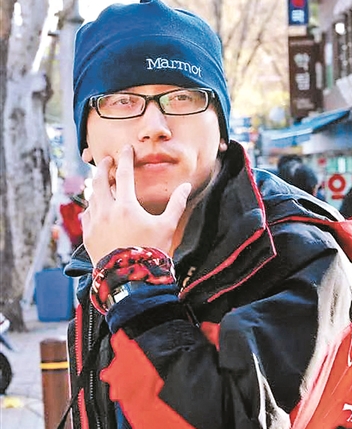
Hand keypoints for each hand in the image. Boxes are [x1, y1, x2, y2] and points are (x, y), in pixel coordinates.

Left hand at [81, 145, 190, 265]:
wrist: (131, 279)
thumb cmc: (151, 251)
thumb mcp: (168, 227)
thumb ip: (176, 204)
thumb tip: (186, 186)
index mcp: (127, 206)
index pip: (125, 174)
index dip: (126, 158)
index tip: (126, 148)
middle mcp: (107, 211)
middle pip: (100, 180)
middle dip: (103, 167)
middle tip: (106, 160)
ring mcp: (95, 223)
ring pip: (91, 197)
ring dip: (96, 186)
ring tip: (101, 182)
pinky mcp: (88, 236)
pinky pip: (87, 214)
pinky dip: (91, 205)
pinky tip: (95, 206)